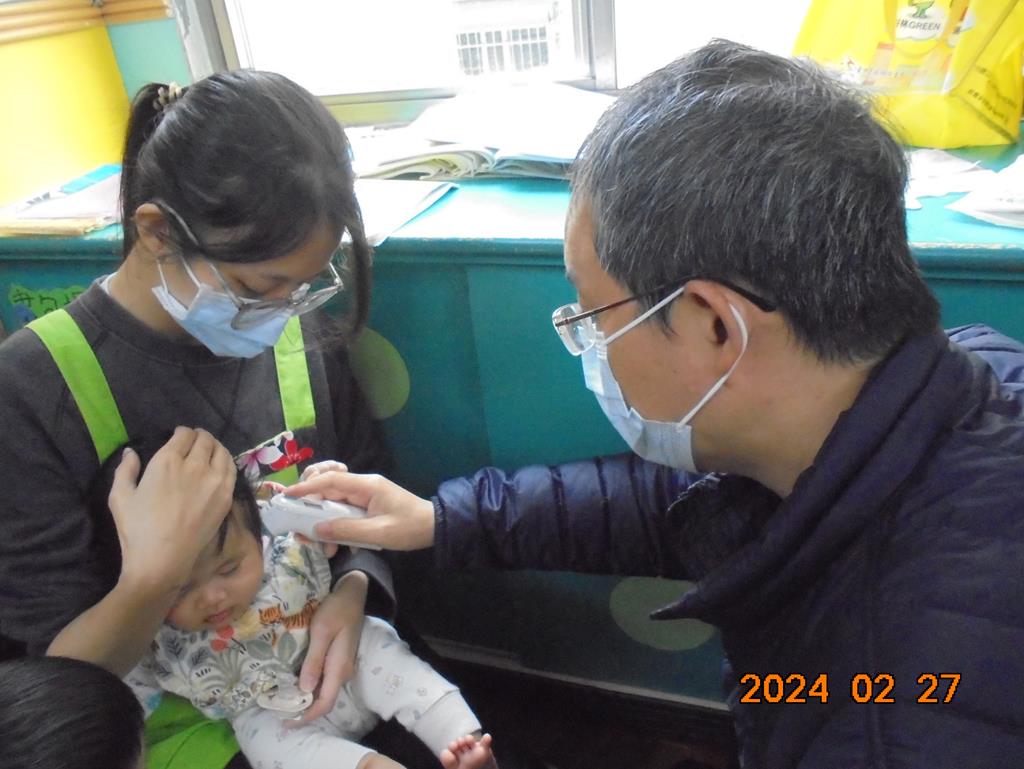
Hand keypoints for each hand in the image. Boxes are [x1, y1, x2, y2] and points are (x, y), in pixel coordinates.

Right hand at [110, 427, 235, 591]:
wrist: (162, 560)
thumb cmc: (136, 529)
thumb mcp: (119, 497)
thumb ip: (125, 469)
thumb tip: (131, 451)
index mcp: (168, 462)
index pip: (184, 434)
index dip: (182, 432)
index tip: (179, 436)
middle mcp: (195, 466)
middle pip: (205, 440)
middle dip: (200, 437)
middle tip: (195, 441)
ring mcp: (215, 481)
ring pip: (222, 451)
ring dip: (215, 446)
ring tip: (209, 449)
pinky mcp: (226, 497)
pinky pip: (232, 470)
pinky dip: (226, 462)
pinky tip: (221, 465)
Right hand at [283, 470, 434, 550]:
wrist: (435, 527)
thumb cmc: (410, 528)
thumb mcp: (378, 533)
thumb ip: (347, 530)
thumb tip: (317, 529)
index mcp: (366, 486)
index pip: (329, 480)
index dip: (306, 488)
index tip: (286, 497)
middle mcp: (362, 486)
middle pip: (326, 490)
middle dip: (311, 510)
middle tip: (303, 532)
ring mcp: (364, 496)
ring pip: (333, 504)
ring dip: (325, 525)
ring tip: (326, 549)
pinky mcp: (366, 506)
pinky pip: (343, 513)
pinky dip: (337, 528)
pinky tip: (339, 547)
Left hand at [287, 571, 367, 725]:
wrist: (353, 594)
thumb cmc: (336, 609)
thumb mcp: (322, 632)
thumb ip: (314, 660)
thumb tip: (304, 689)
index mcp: (339, 667)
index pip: (324, 703)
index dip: (306, 716)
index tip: (286, 722)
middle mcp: (342, 672)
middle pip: (323, 700)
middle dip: (302, 710)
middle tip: (277, 711)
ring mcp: (341, 666)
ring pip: (322, 691)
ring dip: (305, 698)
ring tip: (282, 699)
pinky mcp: (338, 660)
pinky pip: (323, 680)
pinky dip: (309, 686)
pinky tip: (294, 682)